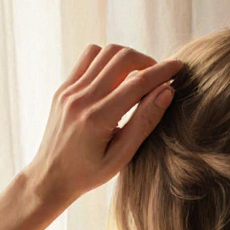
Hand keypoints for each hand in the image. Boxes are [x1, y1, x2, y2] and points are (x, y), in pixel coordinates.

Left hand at [23, 44, 182, 209]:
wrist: (50, 177)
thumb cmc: (88, 173)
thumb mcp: (122, 156)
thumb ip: (144, 122)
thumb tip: (167, 91)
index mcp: (97, 119)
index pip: (137, 83)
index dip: (162, 72)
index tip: (179, 66)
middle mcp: (81, 99)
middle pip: (121, 58)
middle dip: (147, 61)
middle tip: (158, 76)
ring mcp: (69, 90)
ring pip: (104, 52)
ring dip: (127, 57)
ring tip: (139, 75)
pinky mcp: (63, 88)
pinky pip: (88, 57)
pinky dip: (107, 58)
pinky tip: (116, 75)